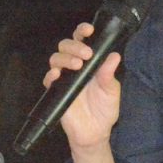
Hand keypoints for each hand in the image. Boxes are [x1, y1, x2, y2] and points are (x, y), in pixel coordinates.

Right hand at [45, 22, 121, 150]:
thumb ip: (109, 74)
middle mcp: (75, 66)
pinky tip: (58, 75)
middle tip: (86, 54)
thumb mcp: (111, 91)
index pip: (82, 41)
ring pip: (56, 58)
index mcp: (90, 62)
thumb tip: (114, 55)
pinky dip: (51, 75)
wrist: (96, 132)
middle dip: (74, 45)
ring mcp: (64, 78)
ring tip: (77, 65)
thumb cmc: (105, 109)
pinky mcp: (56, 91)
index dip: (82, 31)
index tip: (89, 30)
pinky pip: (48, 79)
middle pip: (66, 46)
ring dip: (65, 58)